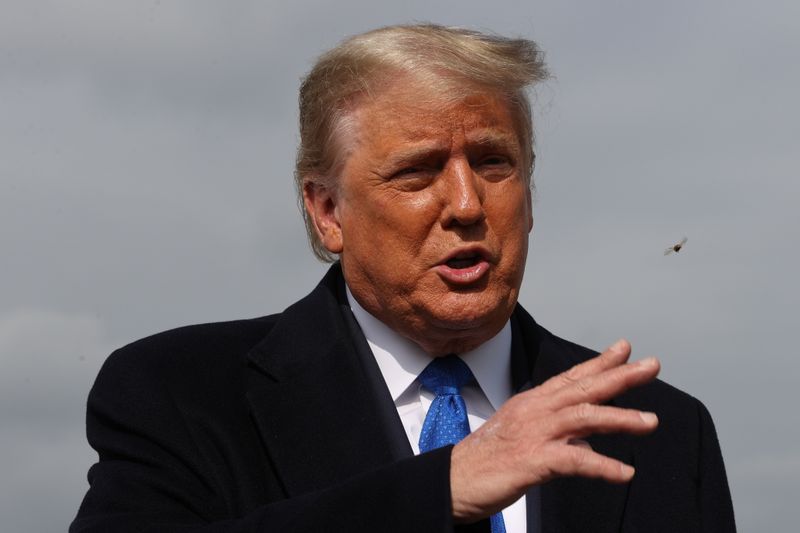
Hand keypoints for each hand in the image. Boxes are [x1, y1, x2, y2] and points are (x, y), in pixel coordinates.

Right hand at [449, 339, 659, 521]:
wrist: (453, 480)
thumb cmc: (486, 460)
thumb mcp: (525, 440)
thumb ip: (559, 437)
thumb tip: (588, 443)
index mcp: (532, 403)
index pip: (571, 377)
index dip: (600, 362)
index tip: (625, 348)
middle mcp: (535, 411)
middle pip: (583, 388)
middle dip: (619, 376)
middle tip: (651, 366)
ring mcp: (534, 433)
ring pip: (583, 417)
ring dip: (620, 418)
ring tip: (651, 421)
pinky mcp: (532, 461)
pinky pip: (574, 461)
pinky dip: (602, 465)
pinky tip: (624, 473)